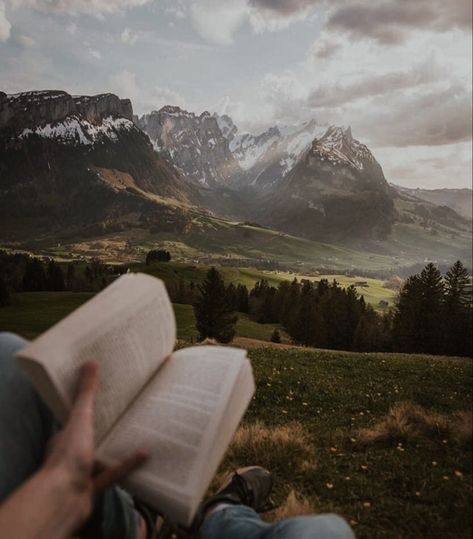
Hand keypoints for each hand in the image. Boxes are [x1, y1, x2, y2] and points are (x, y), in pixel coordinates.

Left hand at [43, 361, 147, 530]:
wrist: (62, 499)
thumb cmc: (67, 456)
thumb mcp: (80, 418)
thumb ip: (87, 393)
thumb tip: (90, 362)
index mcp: (65, 434)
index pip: (77, 415)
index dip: (89, 403)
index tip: (106, 391)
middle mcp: (71, 452)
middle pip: (91, 434)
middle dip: (107, 424)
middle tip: (127, 408)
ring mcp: (81, 471)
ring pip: (102, 455)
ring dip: (119, 444)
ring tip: (138, 428)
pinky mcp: (94, 486)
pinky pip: (114, 473)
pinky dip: (128, 464)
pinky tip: (145, 454)